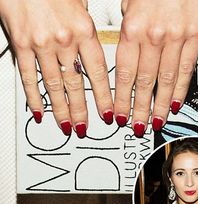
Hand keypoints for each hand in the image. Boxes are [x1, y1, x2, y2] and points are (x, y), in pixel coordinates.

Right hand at [0, 0, 112, 137]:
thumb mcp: (82, 6)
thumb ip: (88, 35)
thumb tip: (93, 57)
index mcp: (84, 31)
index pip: (98, 73)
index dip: (103, 97)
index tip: (107, 113)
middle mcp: (64, 40)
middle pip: (75, 85)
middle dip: (80, 111)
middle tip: (84, 128)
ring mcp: (41, 44)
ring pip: (53, 86)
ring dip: (60, 110)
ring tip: (66, 126)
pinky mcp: (21, 45)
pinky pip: (28, 76)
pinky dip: (33, 97)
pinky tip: (38, 111)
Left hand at [115, 0, 197, 136]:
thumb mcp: (126, 5)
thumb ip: (125, 36)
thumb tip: (122, 60)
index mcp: (131, 29)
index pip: (123, 75)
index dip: (121, 99)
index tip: (118, 115)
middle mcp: (153, 36)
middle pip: (144, 83)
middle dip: (139, 109)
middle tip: (136, 126)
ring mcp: (176, 37)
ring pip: (165, 80)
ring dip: (159, 105)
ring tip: (155, 121)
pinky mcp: (195, 34)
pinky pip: (187, 68)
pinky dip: (180, 89)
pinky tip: (174, 103)